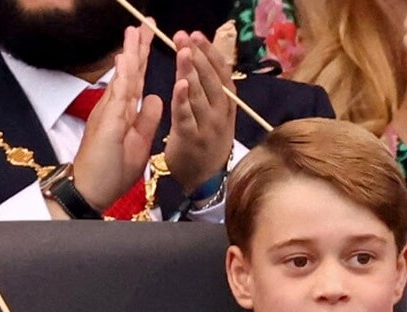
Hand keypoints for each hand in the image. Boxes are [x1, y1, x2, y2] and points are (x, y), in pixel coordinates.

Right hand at [71, 26, 162, 211]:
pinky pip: (118, 96)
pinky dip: (124, 76)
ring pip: (123, 77)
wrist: (91, 190)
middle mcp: (114, 108)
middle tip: (143, 23)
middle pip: (128, 72)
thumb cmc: (111, 171)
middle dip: (137, 47)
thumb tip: (156, 98)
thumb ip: (147, 119)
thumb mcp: (139, 142)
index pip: (136, 79)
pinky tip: (126, 58)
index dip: (142, 58)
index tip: (148, 37)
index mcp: (123, 111)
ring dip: (129, 53)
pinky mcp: (108, 123)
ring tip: (134, 30)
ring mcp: (110, 113)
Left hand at [164, 30, 235, 191]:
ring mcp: (207, 126)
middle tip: (185, 36)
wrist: (204, 181)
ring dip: (190, 71)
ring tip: (183, 51)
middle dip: (198, 55)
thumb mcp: (214, 117)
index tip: (198, 35)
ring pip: (199, 94)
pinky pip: (186, 116)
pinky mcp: (191, 139)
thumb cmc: (205, 145)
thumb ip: (209, 93)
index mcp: (227, 105)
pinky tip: (179, 84)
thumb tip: (201, 64)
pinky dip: (183, 99)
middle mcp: (221, 113)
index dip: (210, 53)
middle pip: (211, 79)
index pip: (221, 73)